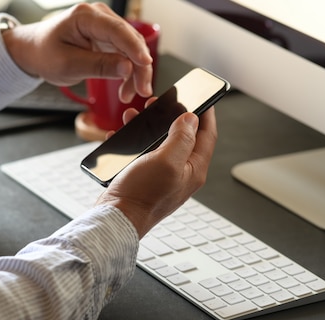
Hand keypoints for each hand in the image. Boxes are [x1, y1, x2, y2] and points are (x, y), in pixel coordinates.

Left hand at [2, 3, 152, 101]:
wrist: (34, 51)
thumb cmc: (44, 54)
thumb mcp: (69, 65)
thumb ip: (99, 66)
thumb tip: (128, 68)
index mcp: (85, 17)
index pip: (117, 31)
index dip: (134, 48)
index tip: (145, 64)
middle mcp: (98, 16)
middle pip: (130, 39)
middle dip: (139, 66)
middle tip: (142, 91)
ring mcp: (105, 25)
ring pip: (131, 48)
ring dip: (135, 71)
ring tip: (129, 94)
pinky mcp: (107, 37)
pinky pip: (125, 53)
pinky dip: (128, 70)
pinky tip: (125, 87)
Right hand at [96, 107, 217, 236]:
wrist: (117, 218)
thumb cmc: (142, 195)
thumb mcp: (166, 161)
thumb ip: (181, 138)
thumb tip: (190, 119)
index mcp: (193, 168)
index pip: (207, 134)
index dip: (206, 113)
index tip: (203, 96)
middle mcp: (181, 172)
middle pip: (183, 136)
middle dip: (172, 116)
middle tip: (161, 103)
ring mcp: (163, 176)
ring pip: (160, 143)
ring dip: (149, 127)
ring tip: (136, 116)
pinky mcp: (146, 178)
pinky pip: (143, 153)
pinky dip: (134, 141)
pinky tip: (123, 135)